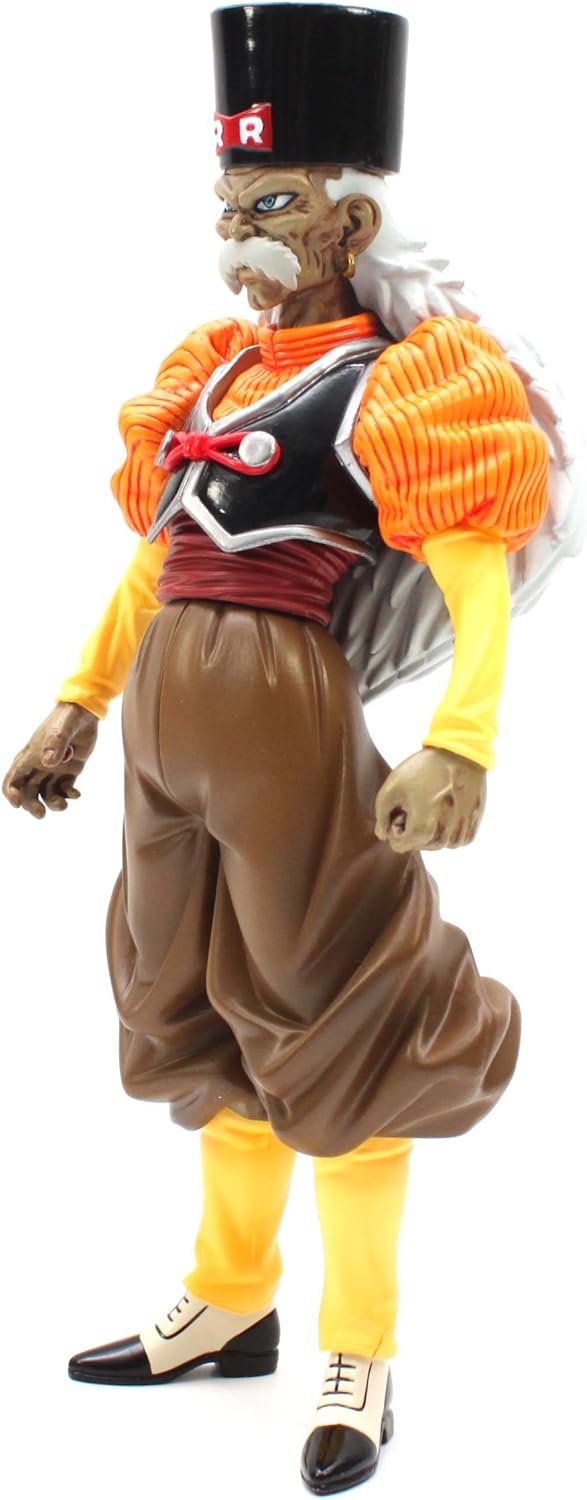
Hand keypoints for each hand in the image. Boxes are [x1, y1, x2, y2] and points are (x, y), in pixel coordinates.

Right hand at [2, 703, 98, 819]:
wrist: (85, 713)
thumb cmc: (67, 717)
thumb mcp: (61, 729)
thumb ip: (55, 744)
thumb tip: (48, 763)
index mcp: (30, 756)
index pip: (13, 778)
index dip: (12, 793)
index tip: (18, 804)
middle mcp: (39, 765)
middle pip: (28, 792)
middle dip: (31, 805)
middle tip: (41, 813)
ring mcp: (54, 769)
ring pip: (46, 793)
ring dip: (52, 803)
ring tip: (63, 805)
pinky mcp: (69, 770)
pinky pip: (65, 789)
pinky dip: (69, 795)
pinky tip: (76, 794)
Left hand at [374, 747, 486, 852]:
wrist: (460, 753)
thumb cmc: (424, 769)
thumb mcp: (391, 787)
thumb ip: (381, 816)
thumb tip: (384, 835)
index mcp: (423, 830)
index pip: (399, 846)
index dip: (395, 827)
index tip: (403, 807)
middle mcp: (445, 837)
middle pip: (419, 845)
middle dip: (413, 828)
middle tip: (417, 801)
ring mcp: (461, 832)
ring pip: (438, 843)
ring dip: (431, 829)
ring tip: (433, 802)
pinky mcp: (473, 825)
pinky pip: (455, 838)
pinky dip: (448, 828)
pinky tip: (447, 807)